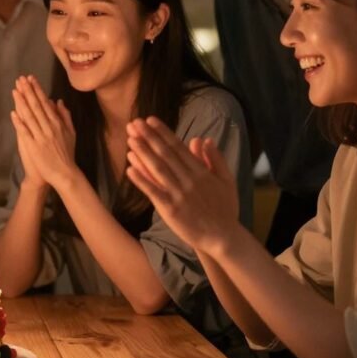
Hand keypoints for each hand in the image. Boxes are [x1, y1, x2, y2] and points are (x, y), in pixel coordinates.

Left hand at [10, 76, 77, 186]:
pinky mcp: (34, 146)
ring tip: (15, 91)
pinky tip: (13, 113)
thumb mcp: (71, 133)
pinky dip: (19, 122)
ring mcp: (40, 136)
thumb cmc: (67, 154)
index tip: (30, 79)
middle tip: (20, 79)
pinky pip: (25, 132)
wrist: (65, 173)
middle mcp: (49, 127)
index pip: (45, 103)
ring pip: (30, 116)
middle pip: (36, 106)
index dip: (37, 90)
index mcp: (57, 123)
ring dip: (22, 103)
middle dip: (28, 91)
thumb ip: (65, 116)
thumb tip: (58, 101)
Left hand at [124, 116, 240, 255]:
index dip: (163, 132)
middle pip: (165, 154)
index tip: (150, 120)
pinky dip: (141, 180)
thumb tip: (204, 139)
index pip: (178, 147)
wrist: (223, 237)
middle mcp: (188, 180)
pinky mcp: (170, 209)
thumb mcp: (227, 180)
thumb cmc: (225, 209)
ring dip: (143, 153)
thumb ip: (215, 159)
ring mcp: (178, 194)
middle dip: (148, 137)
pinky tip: (129, 168)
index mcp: (201, 171)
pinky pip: (153, 192)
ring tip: (130, 139)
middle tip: (134, 123)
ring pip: (157, 169)